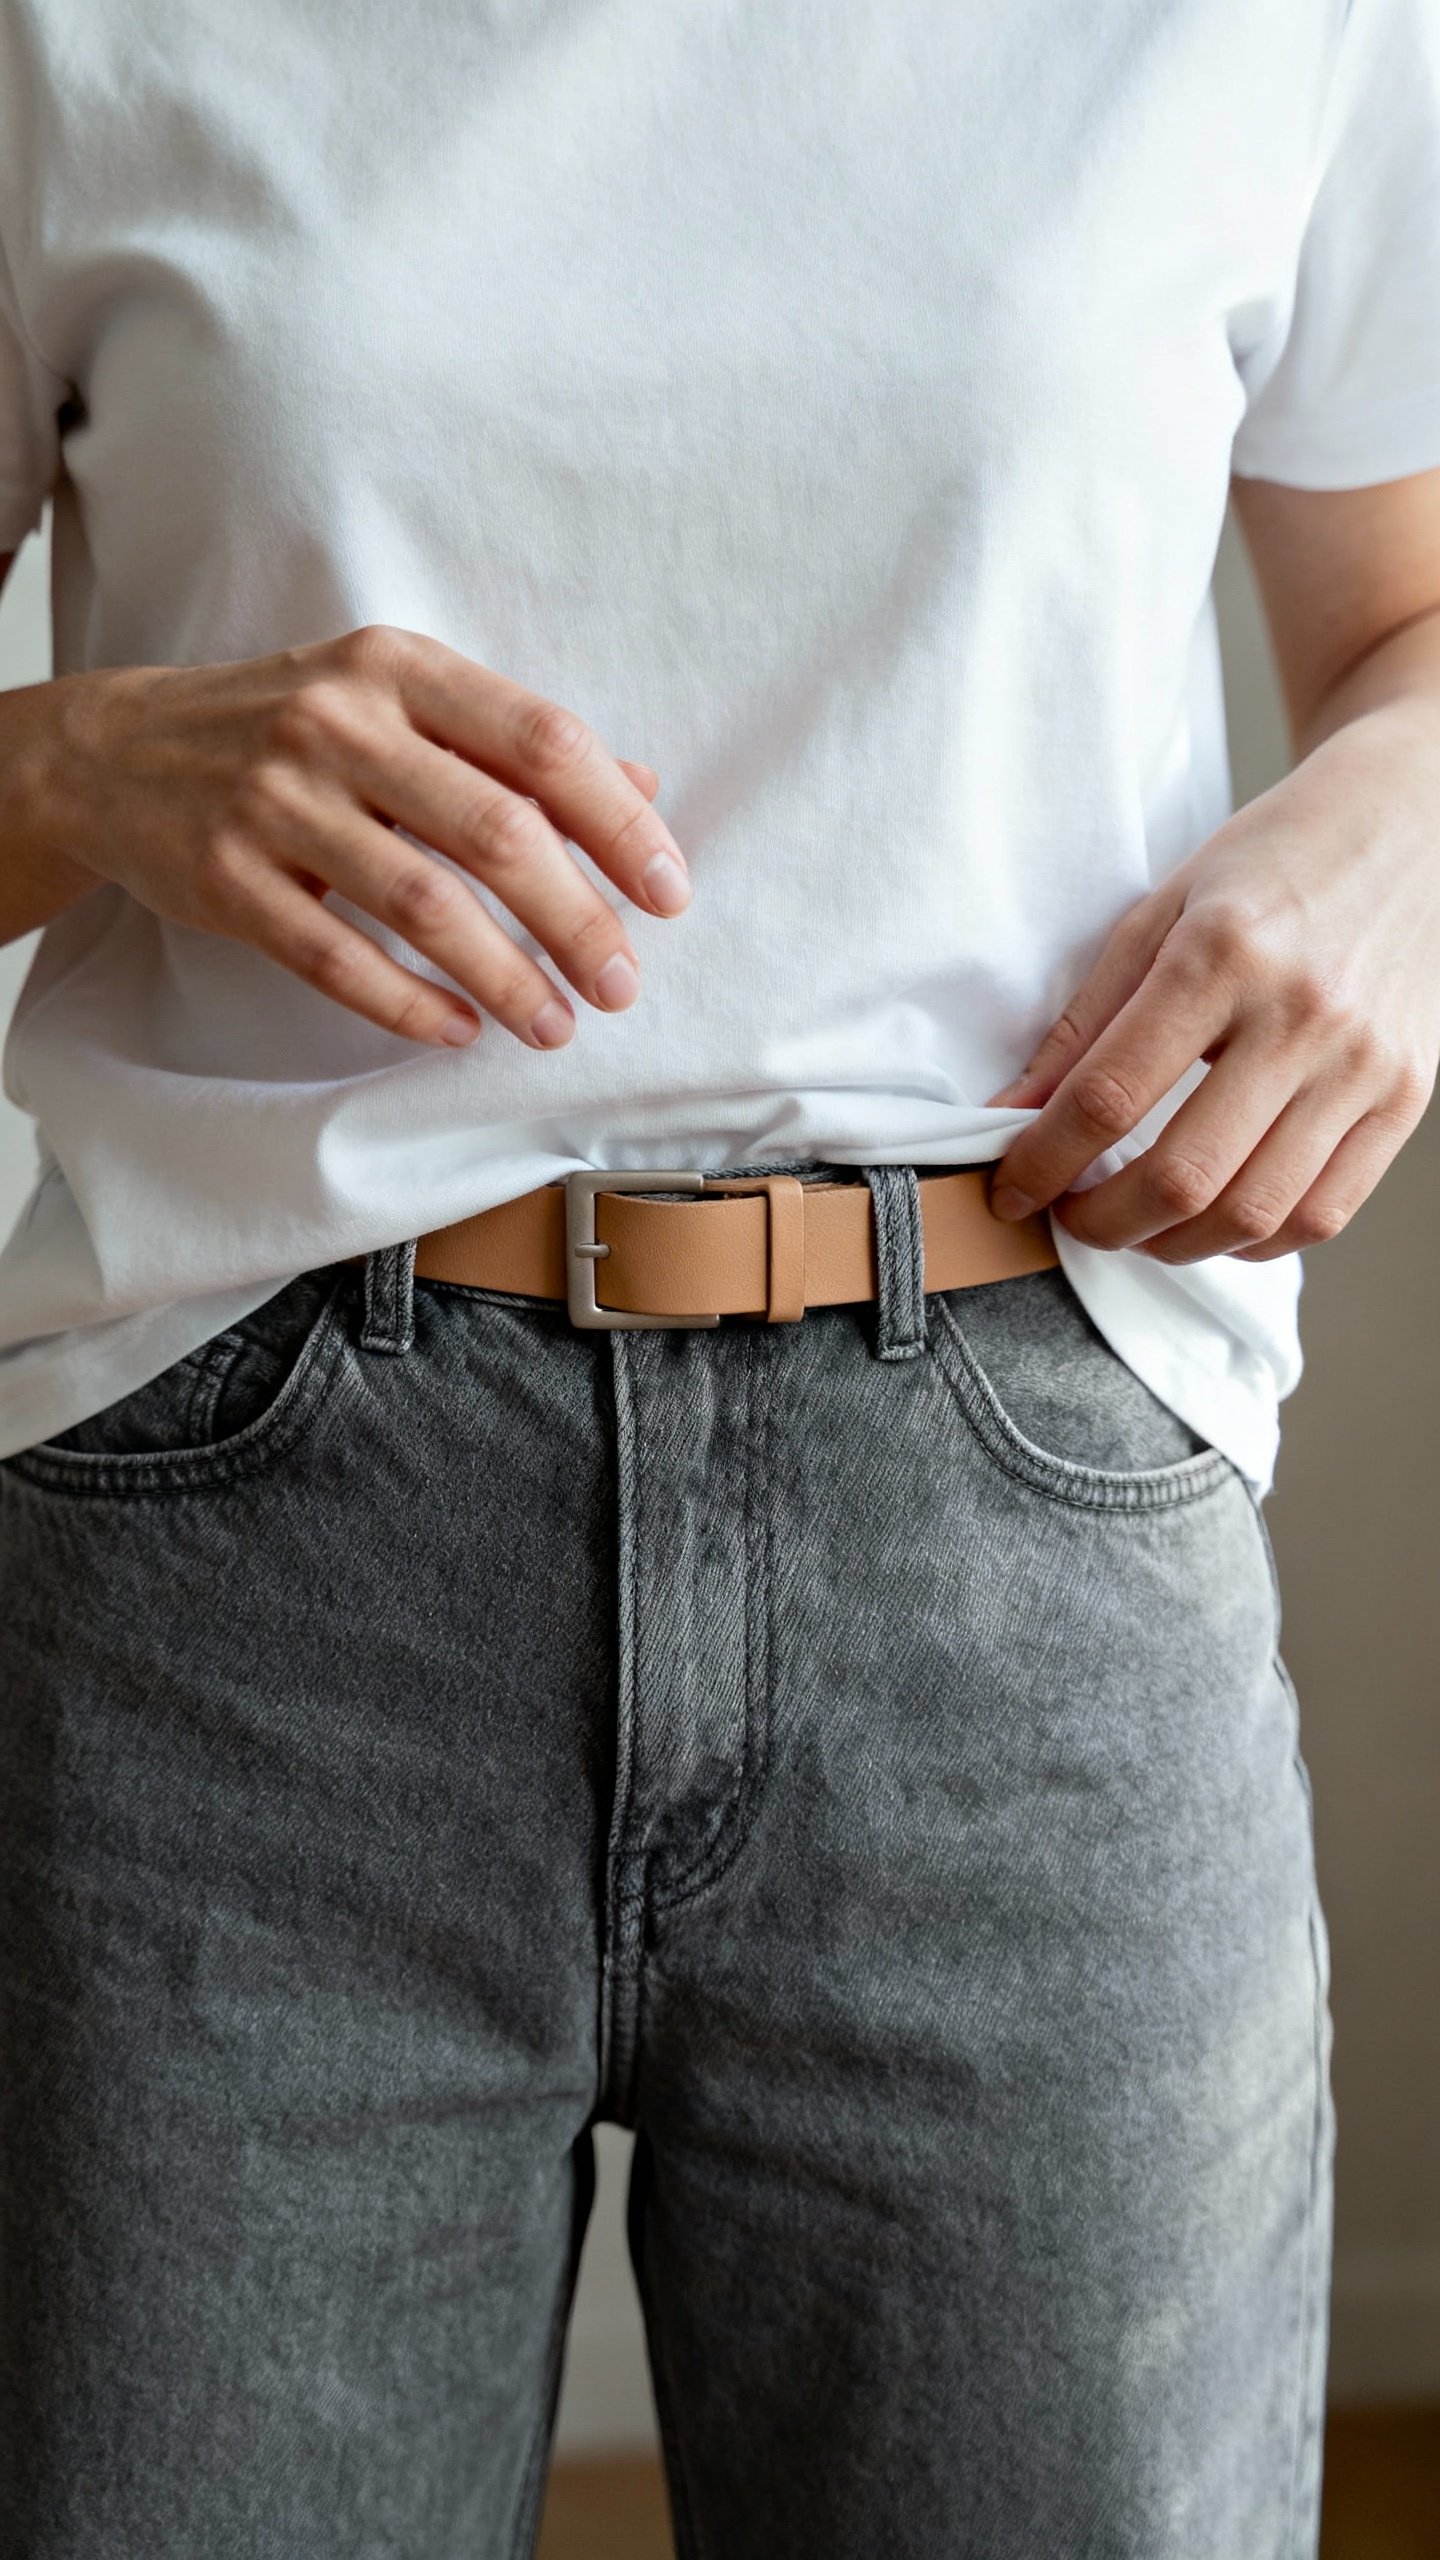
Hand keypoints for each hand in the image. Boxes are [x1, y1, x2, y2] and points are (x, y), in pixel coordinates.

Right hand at [18, 624, 691, 1049]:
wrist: (119, 751)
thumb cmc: (294, 729)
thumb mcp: (400, 701)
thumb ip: (514, 744)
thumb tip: (643, 793)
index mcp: (400, 668)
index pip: (541, 742)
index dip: (618, 824)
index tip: (667, 894)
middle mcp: (339, 724)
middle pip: (495, 831)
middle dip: (575, 919)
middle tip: (621, 983)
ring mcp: (276, 802)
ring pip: (424, 904)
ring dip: (506, 977)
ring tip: (556, 1025)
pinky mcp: (229, 880)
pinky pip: (337, 957)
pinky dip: (408, 1005)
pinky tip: (459, 1032)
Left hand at [984, 708, 1439, 1261]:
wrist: (1409, 826)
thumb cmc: (1270, 866)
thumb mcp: (1159, 911)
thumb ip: (1085, 1019)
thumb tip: (1013, 1114)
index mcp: (1223, 954)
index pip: (1109, 1096)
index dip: (1044, 1162)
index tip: (1011, 1189)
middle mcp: (1301, 1014)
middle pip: (1183, 1176)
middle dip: (1102, 1222)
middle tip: (1070, 1215)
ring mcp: (1363, 1064)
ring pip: (1253, 1214)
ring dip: (1171, 1245)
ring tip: (1134, 1224)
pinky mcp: (1405, 1097)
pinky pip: (1322, 1213)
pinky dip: (1253, 1241)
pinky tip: (1213, 1219)